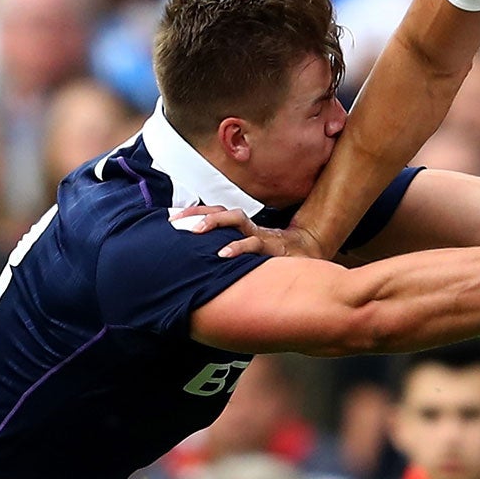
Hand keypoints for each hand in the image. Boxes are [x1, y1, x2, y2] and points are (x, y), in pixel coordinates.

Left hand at [172, 204, 328, 260]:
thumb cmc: (274, 259)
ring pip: (235, 219)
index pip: (213, 213)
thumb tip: (199, 267)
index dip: (192, 214)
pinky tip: (222, 255)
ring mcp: (259, 235)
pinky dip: (236, 247)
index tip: (170, 219)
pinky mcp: (270, 246)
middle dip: (197, 214)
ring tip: (196, 232)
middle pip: (220, 211)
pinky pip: (252, 243)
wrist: (309, 256)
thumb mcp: (248, 256)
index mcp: (240, 228)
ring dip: (214, 222)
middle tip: (175, 223)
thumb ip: (229, 256)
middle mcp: (247, 228)